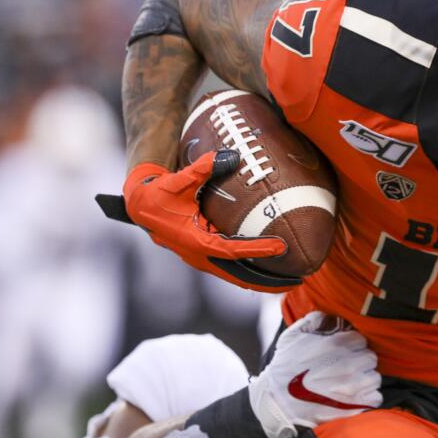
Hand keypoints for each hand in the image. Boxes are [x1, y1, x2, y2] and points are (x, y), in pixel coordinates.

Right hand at [122, 152, 288, 285]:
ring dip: (261, 281)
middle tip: (297, 280)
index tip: (281, 247)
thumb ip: (202, 168)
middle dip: (267, 281)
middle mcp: (200, 256)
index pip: (233, 250)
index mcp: (195, 241)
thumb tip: (230, 155)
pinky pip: (231, 269)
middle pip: (239, 275)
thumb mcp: (178, 180)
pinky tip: (268, 270)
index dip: (257, 249)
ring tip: (289, 281)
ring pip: (236, 276)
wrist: (141, 205)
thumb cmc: (159, 193)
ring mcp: (202, 258)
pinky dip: (250, 272)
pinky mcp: (204, 255)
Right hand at [249, 311, 382, 437]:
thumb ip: (315, 320)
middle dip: (360, 361)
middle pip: (370, 357)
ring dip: (365, 379)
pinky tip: (353, 397)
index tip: (343, 353)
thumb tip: (330, 315)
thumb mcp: (293, 336)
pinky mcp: (356, 406)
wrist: (278, 402)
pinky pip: (375, 397)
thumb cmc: (285, 368)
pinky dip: (367, 397)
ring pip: (374, 377)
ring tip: (349, 383)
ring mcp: (354, 386)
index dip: (352, 346)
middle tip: (347, 368)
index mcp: (337, 344)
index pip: (360, 339)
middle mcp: (349, 364)